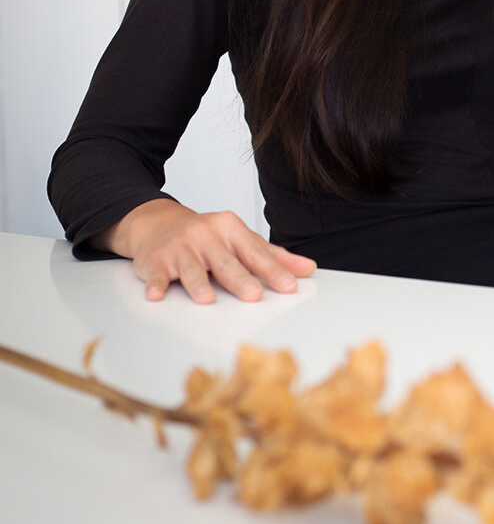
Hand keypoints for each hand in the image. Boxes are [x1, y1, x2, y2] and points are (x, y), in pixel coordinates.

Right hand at [92, 199, 316, 303]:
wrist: (160, 224)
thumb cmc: (208, 237)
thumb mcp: (240, 240)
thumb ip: (273, 255)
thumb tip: (307, 269)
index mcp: (230, 228)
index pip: (254, 252)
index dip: (272, 270)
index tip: (289, 286)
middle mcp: (205, 234)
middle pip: (225, 261)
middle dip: (240, 278)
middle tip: (254, 295)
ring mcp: (180, 247)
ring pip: (191, 268)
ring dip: (198, 283)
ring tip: (207, 298)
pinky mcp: (155, 260)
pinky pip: (155, 273)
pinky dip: (155, 284)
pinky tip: (156, 295)